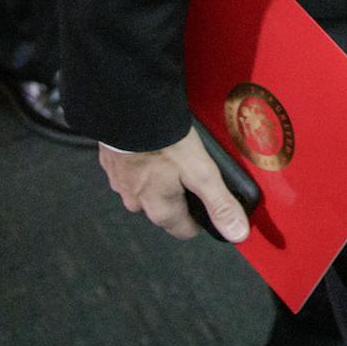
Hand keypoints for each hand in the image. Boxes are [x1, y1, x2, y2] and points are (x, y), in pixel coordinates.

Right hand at [100, 125, 247, 241]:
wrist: (128, 111)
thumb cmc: (167, 143)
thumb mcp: (201, 172)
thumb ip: (219, 203)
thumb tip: (238, 234)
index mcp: (159, 210)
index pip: (183, 231)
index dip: (200, 220)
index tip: (210, 203)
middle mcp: (135, 203)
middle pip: (164, 210)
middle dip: (179, 198)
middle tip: (193, 173)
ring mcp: (119, 183)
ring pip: (144, 191)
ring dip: (156, 181)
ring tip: (172, 157)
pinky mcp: (108, 163)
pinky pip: (128, 172)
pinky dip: (139, 165)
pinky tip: (149, 147)